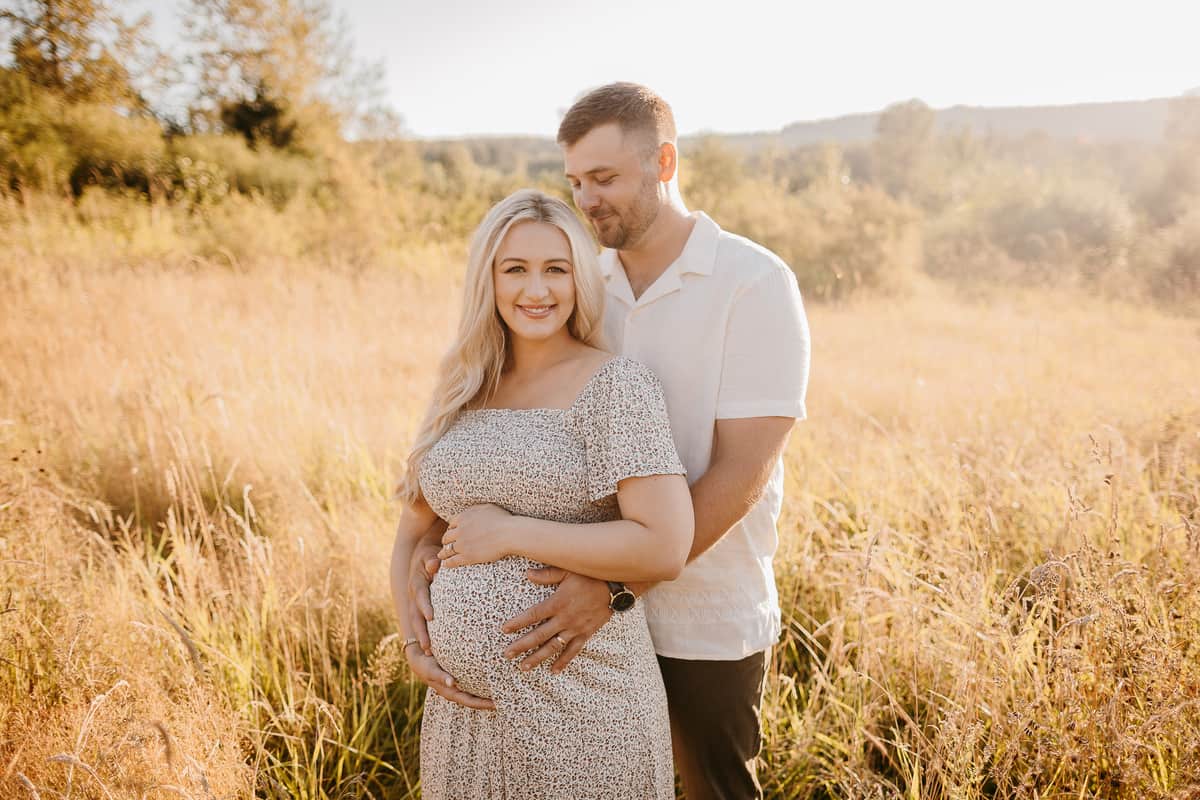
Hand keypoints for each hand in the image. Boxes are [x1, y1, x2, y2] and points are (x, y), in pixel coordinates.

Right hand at [404, 646, 494, 710]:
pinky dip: (482, 684)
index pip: (469, 701)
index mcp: (450, 692)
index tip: (496, 705)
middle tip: (506, 699)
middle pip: (475, 700)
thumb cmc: (425, 665)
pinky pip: (472, 684)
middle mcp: (455, 690)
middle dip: (489, 702)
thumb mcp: (431, 670)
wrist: (418, 658)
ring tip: (502, 691)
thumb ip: (441, 676)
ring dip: (486, 694)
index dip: (482, 704)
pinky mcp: (458, 678)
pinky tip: (492, 678)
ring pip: (474, 693)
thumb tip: (452, 683)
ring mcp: (457, 685)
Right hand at [407, 538, 441, 654]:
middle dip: (421, 631)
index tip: (431, 617)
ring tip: (430, 652)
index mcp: (417, 583)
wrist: (422, 557)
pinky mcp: (419, 609)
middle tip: (428, 646)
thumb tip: (434, 564)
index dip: (425, 606)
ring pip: (416, 623)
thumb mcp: (429, 554)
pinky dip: (425, 635)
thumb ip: (432, 560)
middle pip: (416, 616)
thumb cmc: (429, 555)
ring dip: (422, 637)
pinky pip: (421, 624)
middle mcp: (414, 596)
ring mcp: (415, 604)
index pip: (421, 595)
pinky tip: (434, 649)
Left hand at [439, 504, 514, 567]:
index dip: (451, 530)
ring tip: (442, 556)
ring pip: (447, 549)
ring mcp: (462, 544)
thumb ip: (476, 509)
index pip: (451, 524)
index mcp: (463, 517)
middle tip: (447, 545)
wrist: (508, 533)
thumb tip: (472, 511)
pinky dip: (447, 563)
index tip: (452, 534)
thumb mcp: (487, 508)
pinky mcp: (467, 556)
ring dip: (443, 553)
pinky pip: (452, 561)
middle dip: (446, 541)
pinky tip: (445, 565)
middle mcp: (460, 530)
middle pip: (447, 537)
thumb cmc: (503, 520)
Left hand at [501, 568, 611, 672]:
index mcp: (557, 602)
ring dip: (538, 658)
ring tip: (524, 667)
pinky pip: (573, 651)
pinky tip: (553, 671)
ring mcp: (575, 628)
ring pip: (553, 647)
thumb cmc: (590, 575)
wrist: (615, 587)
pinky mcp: (586, 634)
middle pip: (538, 635)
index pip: (532, 615)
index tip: (504, 630)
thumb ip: (547, 574)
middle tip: (506, 655)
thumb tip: (527, 574)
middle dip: (521, 646)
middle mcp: (564, 618)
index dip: (517, 623)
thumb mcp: (568, 570)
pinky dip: (563, 661)